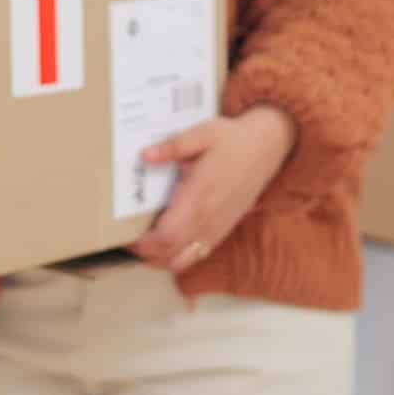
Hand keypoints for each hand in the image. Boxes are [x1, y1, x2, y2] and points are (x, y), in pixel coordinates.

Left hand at [126, 105, 296, 273]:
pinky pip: (197, 255)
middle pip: (170, 254)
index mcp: (199, 196)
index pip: (166, 236)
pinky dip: (177, 256)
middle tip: (129, 240)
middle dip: (145, 253)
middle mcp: (208, 218)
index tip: (127, 236)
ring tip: (145, 245)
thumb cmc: (232, 140)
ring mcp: (216, 228)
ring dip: (160, 259)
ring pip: (183, 261)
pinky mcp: (222, 230)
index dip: (143, 243)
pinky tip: (167, 242)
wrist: (266, 148)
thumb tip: (146, 156)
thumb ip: (172, 146)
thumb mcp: (201, 133)